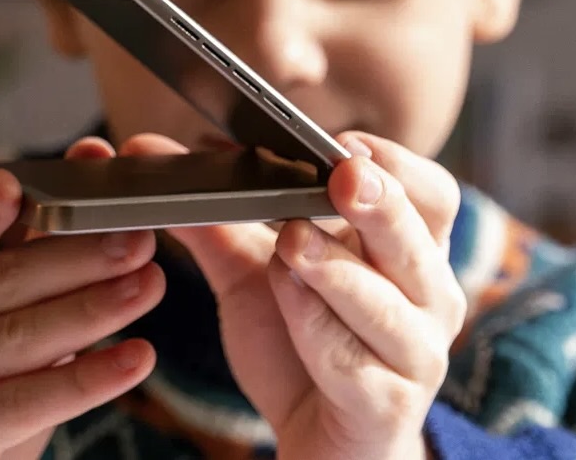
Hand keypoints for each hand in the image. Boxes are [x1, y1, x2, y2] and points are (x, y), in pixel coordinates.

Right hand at [0, 138, 165, 459]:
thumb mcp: (2, 286)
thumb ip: (42, 225)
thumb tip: (93, 153)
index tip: (15, 183)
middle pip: (5, 280)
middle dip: (80, 257)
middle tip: (140, 239)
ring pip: (20, 336)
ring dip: (95, 308)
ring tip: (150, 285)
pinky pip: (28, 401)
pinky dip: (90, 377)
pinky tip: (138, 357)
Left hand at [126, 132, 465, 459]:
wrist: (322, 437)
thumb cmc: (301, 340)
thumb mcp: (252, 268)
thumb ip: (210, 213)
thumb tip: (146, 151)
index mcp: (405, 249)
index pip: (430, 194)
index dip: (396, 164)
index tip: (344, 144)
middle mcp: (425, 296)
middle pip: (415, 236)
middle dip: (378, 202)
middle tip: (341, 174)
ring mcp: (414, 354)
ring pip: (385, 302)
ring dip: (335, 268)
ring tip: (291, 241)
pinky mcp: (386, 406)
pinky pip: (353, 362)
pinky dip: (315, 326)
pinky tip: (282, 293)